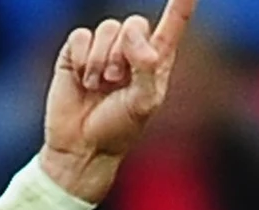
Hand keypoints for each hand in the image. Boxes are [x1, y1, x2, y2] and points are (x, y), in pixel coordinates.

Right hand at [46, 0, 194, 185]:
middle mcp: (131, 50)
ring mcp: (103, 49)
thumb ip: (146, 69)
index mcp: (156, 61)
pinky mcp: (76, 52)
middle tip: (117, 82)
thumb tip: (137, 41)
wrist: (82, 146)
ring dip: (102, 61)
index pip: (173, 25)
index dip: (181, 4)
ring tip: (99, 86)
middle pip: (134, 23)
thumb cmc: (119, 128)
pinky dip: (82, 59)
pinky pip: (81, 36)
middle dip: (126, 52)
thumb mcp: (142, 103)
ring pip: (107, 28)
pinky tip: (82, 80)